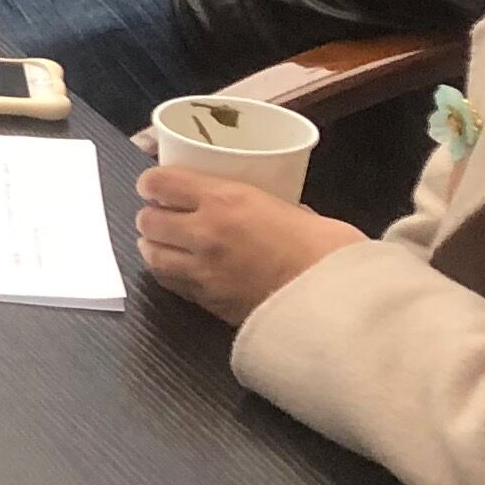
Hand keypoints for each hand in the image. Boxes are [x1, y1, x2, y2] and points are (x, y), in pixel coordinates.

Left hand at [132, 169, 363, 323]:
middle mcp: (203, 233)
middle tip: (167, 215)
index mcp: (225, 200)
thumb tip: (257, 206)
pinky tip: (181, 269)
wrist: (337, 301)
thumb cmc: (327, 249)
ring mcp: (202, 271)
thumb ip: (262, 204)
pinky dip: (169, 272)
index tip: (159, 185)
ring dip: (156, 246)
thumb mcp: (294, 208)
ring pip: (151, 254)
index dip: (153, 183)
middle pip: (147, 220)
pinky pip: (170, 283)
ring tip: (169, 243)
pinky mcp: (207, 302)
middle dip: (153, 216)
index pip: (160, 184)